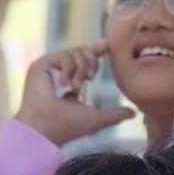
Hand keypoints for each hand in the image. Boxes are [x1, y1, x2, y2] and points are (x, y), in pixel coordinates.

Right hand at [14, 44, 133, 146]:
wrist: (46, 129)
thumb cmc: (67, 126)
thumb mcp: (96, 118)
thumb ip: (114, 114)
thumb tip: (133, 113)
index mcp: (71, 81)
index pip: (85, 60)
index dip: (97, 51)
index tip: (109, 46)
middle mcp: (59, 72)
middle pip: (82, 51)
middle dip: (91, 62)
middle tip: (90, 78)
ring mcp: (49, 68)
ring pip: (75, 51)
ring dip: (80, 69)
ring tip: (75, 87)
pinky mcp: (40, 65)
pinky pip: (63, 55)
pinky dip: (69, 69)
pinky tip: (64, 84)